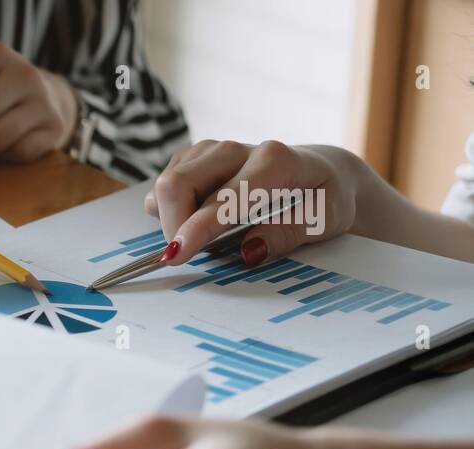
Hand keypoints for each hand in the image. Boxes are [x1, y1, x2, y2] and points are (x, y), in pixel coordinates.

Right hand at [147, 140, 362, 267]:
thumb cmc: (325, 196)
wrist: (321, 169)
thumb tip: (249, 251)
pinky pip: (165, 186)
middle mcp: (236, 149)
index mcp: (273, 162)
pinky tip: (197, 218)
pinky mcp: (195, 157)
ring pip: (165, 184)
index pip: (220, 198)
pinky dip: (170, 208)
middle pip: (176, 183)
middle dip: (172, 225)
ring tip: (201, 237)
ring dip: (170, 218)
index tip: (175, 255)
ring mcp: (211, 150)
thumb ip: (290, 233)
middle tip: (189, 254)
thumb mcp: (327, 219)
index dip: (194, 228)